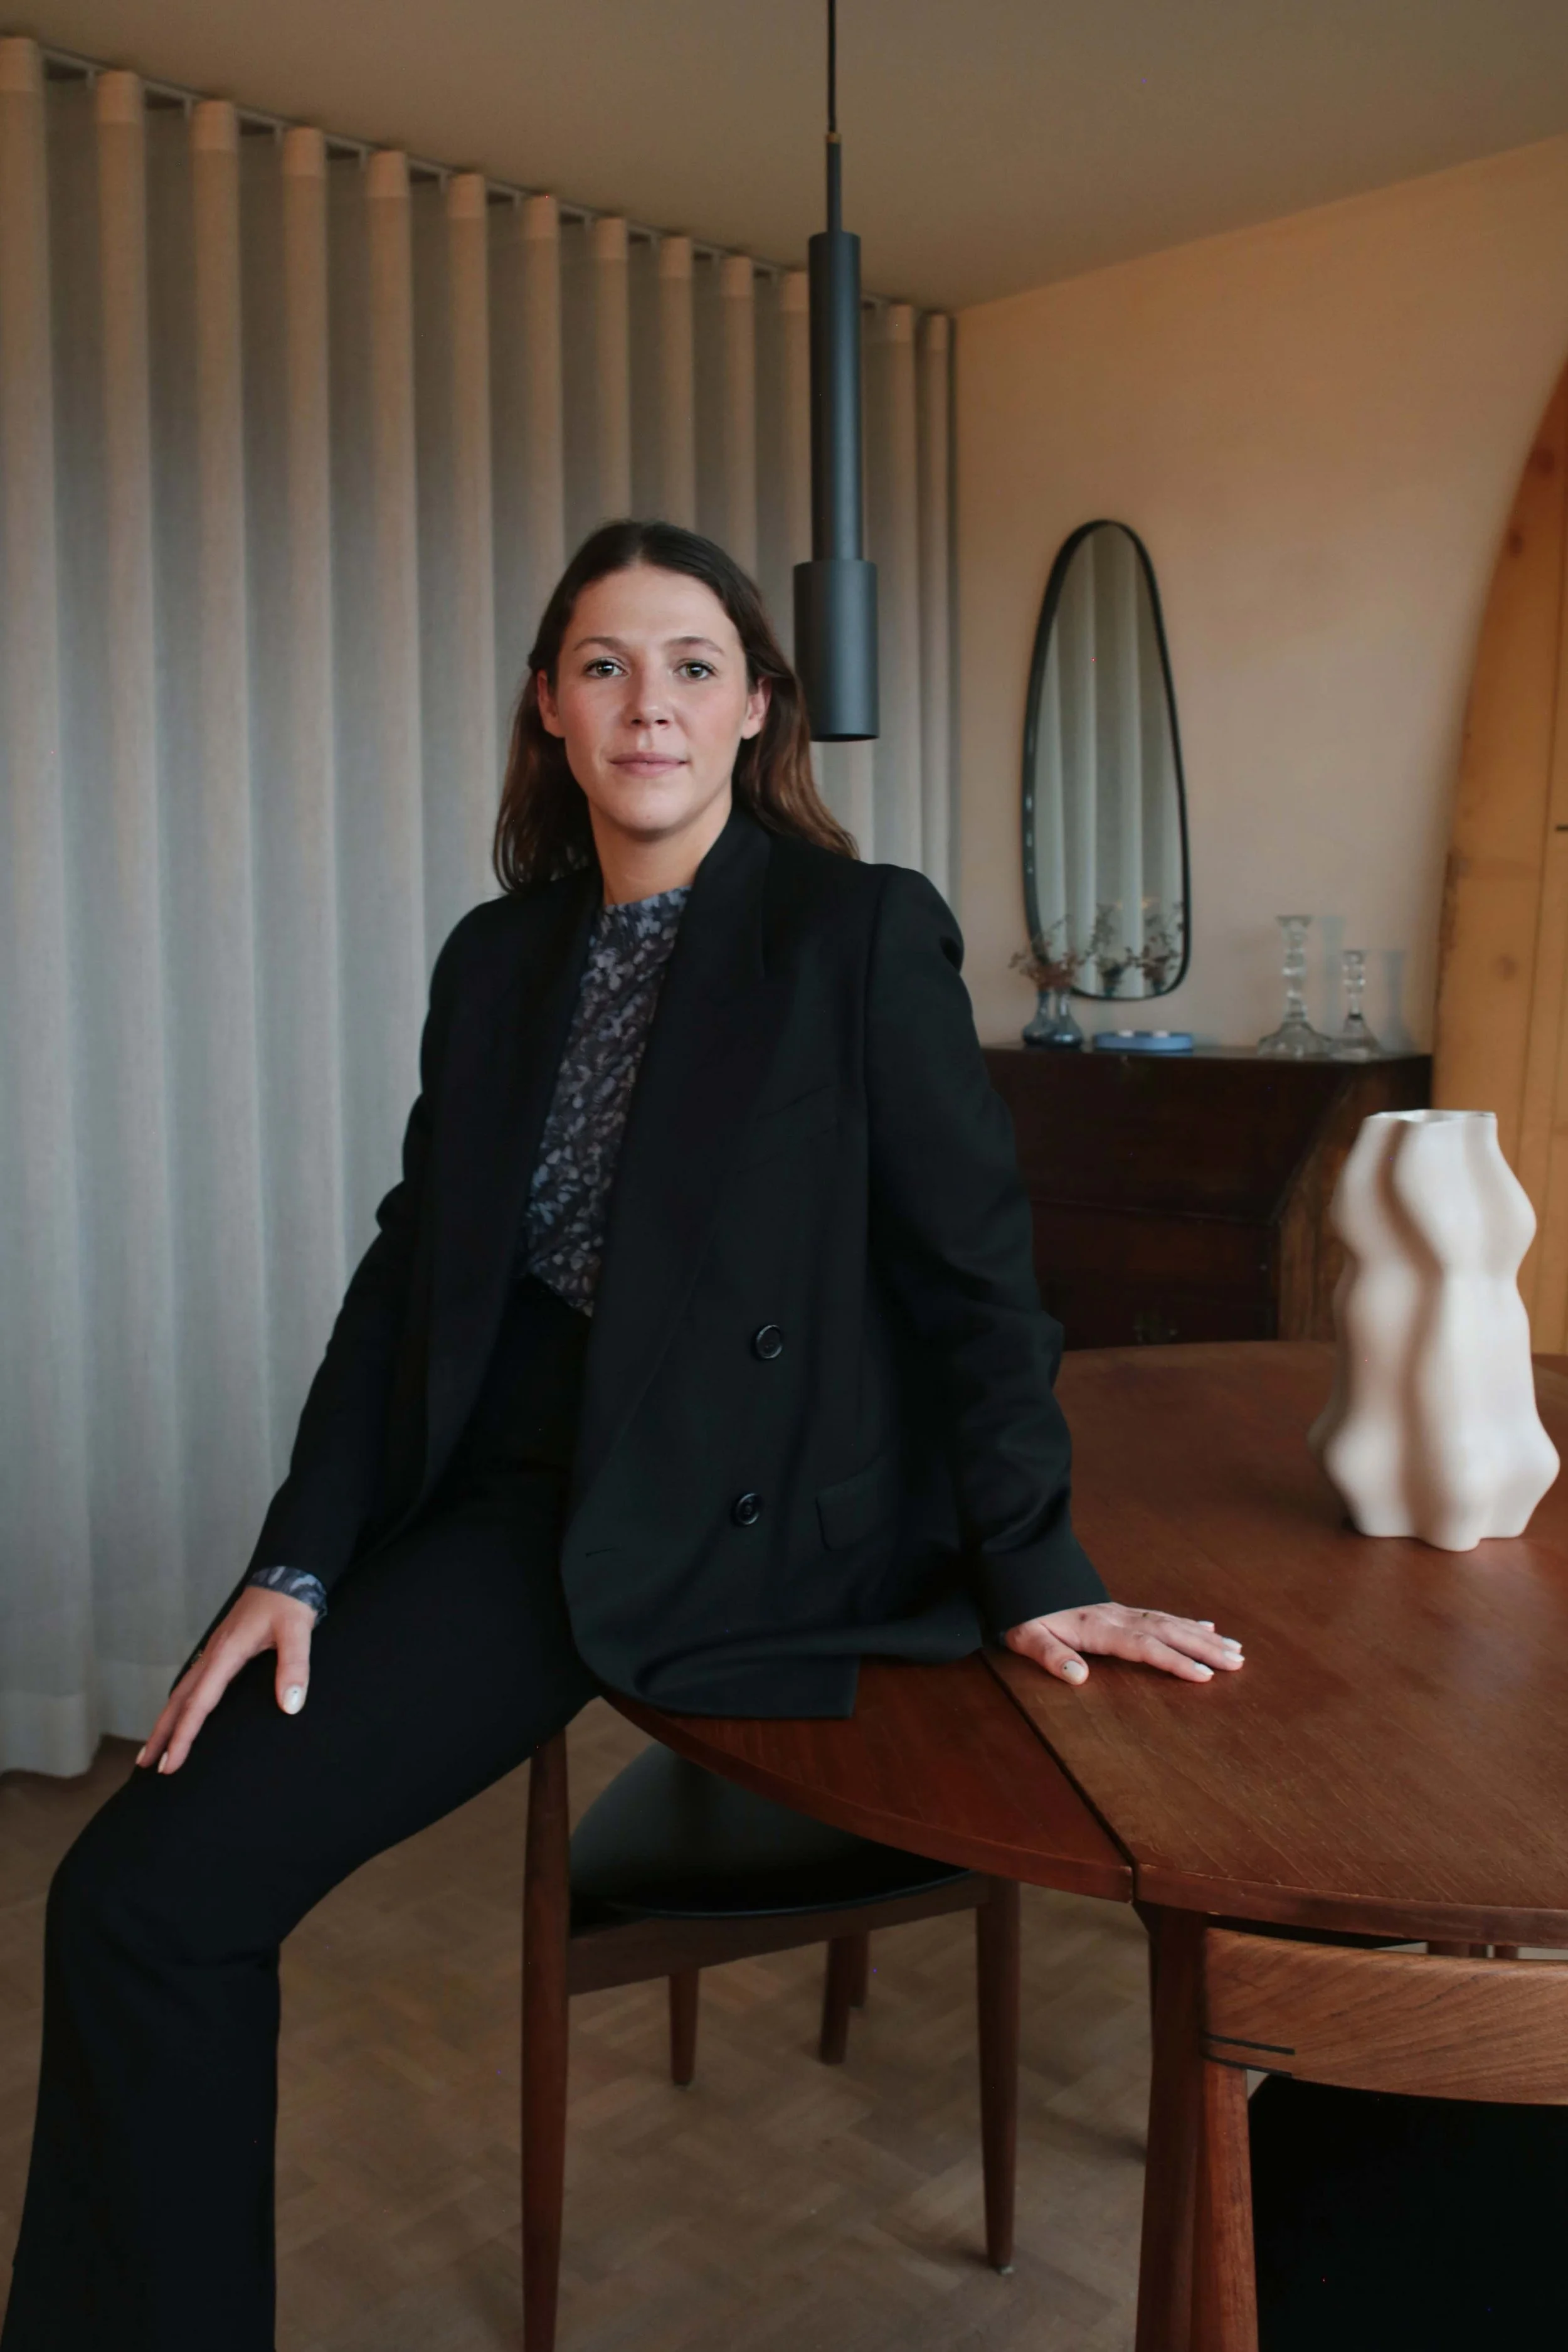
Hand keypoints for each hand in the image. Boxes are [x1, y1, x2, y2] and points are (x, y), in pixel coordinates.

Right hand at [135, 1587, 316, 1774]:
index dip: (184, 1736)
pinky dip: (180, 1703)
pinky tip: (181, 1714)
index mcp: (226, 1653)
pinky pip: (193, 1682)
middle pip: (179, 1701)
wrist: (285, 1573)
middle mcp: (213, 1654)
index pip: (199, 1704)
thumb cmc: (289, 1602)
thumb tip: (290, 1705)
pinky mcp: (221, 1650)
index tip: (171, 1764)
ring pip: (182, 1691)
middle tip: (147, 1765)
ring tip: (153, 1747)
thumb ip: (295, 1667)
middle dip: (161, 1734)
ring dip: (166, 1720)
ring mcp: (214, 1652)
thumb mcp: (297, 1632)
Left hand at [1006, 1602, 1243, 1685]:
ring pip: (1171, 1622)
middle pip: (1168, 1632)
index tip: (1205, 1675)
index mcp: (1098, 1628)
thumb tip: (1079, 1677)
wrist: (1019, 1579)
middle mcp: (1117, 1617)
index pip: (1144, 1647)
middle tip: (1239, 1662)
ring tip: (1235, 1650)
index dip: (1174, 1661)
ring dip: (1203, 1637)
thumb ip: (1051, 1656)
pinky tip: (1206, 1627)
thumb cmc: (1023, 1615)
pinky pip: (1161, 1615)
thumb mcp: (1027, 1638)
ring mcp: (1121, 1611)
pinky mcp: (1120, 1610)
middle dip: (1205, 1648)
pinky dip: (1187, 1622)